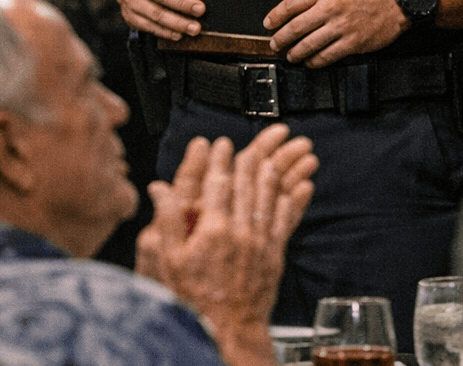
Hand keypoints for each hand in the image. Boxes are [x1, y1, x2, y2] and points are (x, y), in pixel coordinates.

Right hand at [136, 124, 316, 361]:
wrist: (225, 328)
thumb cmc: (192, 298)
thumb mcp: (169, 260)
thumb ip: (168, 221)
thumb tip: (160, 188)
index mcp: (211, 229)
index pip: (217, 183)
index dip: (219, 160)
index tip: (221, 143)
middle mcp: (240, 230)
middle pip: (248, 182)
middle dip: (254, 154)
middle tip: (264, 135)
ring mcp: (261, 240)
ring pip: (270, 195)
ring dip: (280, 169)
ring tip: (285, 150)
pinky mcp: (275, 252)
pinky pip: (288, 218)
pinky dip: (295, 199)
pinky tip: (301, 184)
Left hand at [266, 0, 407, 66]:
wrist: (394, 2)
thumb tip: (292, 12)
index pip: (290, 4)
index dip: (275, 16)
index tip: (268, 24)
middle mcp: (331, 7)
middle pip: (295, 27)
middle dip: (280, 39)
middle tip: (275, 44)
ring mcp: (342, 26)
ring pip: (308, 45)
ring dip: (295, 53)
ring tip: (291, 56)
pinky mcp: (352, 43)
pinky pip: (326, 56)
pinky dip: (314, 61)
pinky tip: (310, 62)